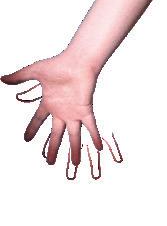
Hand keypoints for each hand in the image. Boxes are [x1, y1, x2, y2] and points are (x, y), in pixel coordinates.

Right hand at [1, 52, 102, 167]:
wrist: (77, 61)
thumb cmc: (57, 64)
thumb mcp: (34, 71)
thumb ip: (19, 77)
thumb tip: (1, 79)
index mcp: (49, 103)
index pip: (38, 120)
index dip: (32, 129)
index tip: (26, 140)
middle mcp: (61, 111)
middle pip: (56, 135)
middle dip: (54, 148)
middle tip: (50, 163)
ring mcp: (73, 112)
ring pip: (74, 136)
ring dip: (74, 150)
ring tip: (75, 164)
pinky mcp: (85, 110)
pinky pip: (91, 127)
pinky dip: (94, 137)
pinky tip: (98, 148)